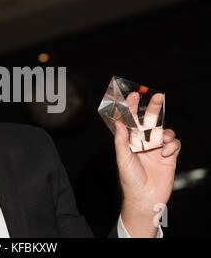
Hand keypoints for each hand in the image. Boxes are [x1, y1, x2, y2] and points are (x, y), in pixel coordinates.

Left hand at [114, 92, 180, 236]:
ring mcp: (157, 149)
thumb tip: (119, 123)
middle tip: (158, 96)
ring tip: (161, 142)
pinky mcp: (169, 156)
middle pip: (150, 121)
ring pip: (165, 131)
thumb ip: (121, 141)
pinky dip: (173, 146)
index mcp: (131, 141)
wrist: (145, 198)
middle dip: (154, 108)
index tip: (133, 95)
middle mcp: (144, 142)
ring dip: (166, 132)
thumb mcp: (123, 159)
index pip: (132, 121)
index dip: (132, 108)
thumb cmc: (130, 180)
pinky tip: (166, 153)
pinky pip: (175, 144)